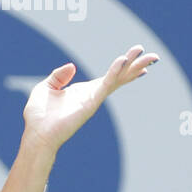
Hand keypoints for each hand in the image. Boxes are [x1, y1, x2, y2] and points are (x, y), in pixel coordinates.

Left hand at [22, 45, 158, 154]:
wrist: (37, 135)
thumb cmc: (38, 116)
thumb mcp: (46, 87)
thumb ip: (58, 75)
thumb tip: (73, 67)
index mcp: (83, 91)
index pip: (108, 77)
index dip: (123, 67)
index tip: (136, 58)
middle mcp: (92, 95)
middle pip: (120, 78)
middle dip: (136, 66)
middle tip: (154, 56)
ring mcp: (93, 99)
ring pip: (118, 80)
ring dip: (132, 68)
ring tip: (149, 57)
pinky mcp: (90, 103)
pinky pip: (105, 85)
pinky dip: (115, 72)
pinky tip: (123, 61)